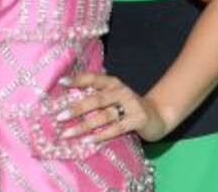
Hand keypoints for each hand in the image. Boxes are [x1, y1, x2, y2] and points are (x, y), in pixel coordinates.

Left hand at [53, 71, 170, 142]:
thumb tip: (67, 104)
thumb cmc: (127, 107)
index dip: (77, 79)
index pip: (93, 78)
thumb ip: (96, 97)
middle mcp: (121, 91)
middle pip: (96, 99)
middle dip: (77, 108)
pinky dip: (101, 135)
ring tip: (68, 133)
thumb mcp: (114, 98)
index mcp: (113, 83)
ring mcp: (131, 104)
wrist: (158, 115)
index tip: (61, 82)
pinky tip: (88, 140)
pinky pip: (117, 128)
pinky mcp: (138, 119)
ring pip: (104, 115)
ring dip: (85, 125)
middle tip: (59, 116)